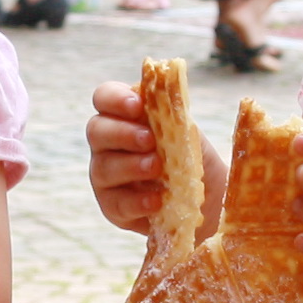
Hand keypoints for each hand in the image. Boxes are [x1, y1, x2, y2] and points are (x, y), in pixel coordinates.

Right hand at [87, 80, 188, 235]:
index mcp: (122, 117)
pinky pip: (117, 203)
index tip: (138, 106)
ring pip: (104, 168)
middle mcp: (107, 144)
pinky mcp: (113, 206)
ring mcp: (106, 176)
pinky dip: (137, 201)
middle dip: (122, 133)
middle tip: (149, 140)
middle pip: (96, 130)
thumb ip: (172, 113)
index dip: (115, 99)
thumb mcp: (186, 130)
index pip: (104, 98)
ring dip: (131, 166)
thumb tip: (168, 95)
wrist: (206, 196)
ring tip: (156, 168)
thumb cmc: (190, 156)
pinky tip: (156, 199)